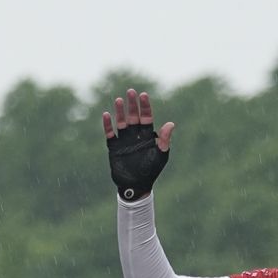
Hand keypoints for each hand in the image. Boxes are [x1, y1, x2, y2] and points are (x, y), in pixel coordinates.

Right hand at [102, 86, 174, 201]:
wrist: (136, 186)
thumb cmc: (151, 171)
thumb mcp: (160, 155)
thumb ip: (164, 140)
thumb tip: (171, 124)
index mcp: (147, 136)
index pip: (147, 117)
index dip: (145, 106)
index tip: (143, 95)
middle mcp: (135, 136)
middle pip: (134, 116)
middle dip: (132, 104)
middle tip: (130, 91)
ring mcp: (124, 141)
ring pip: (121, 123)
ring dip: (120, 112)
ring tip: (118, 100)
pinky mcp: (114, 148)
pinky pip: (110, 134)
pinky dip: (108, 125)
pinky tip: (106, 115)